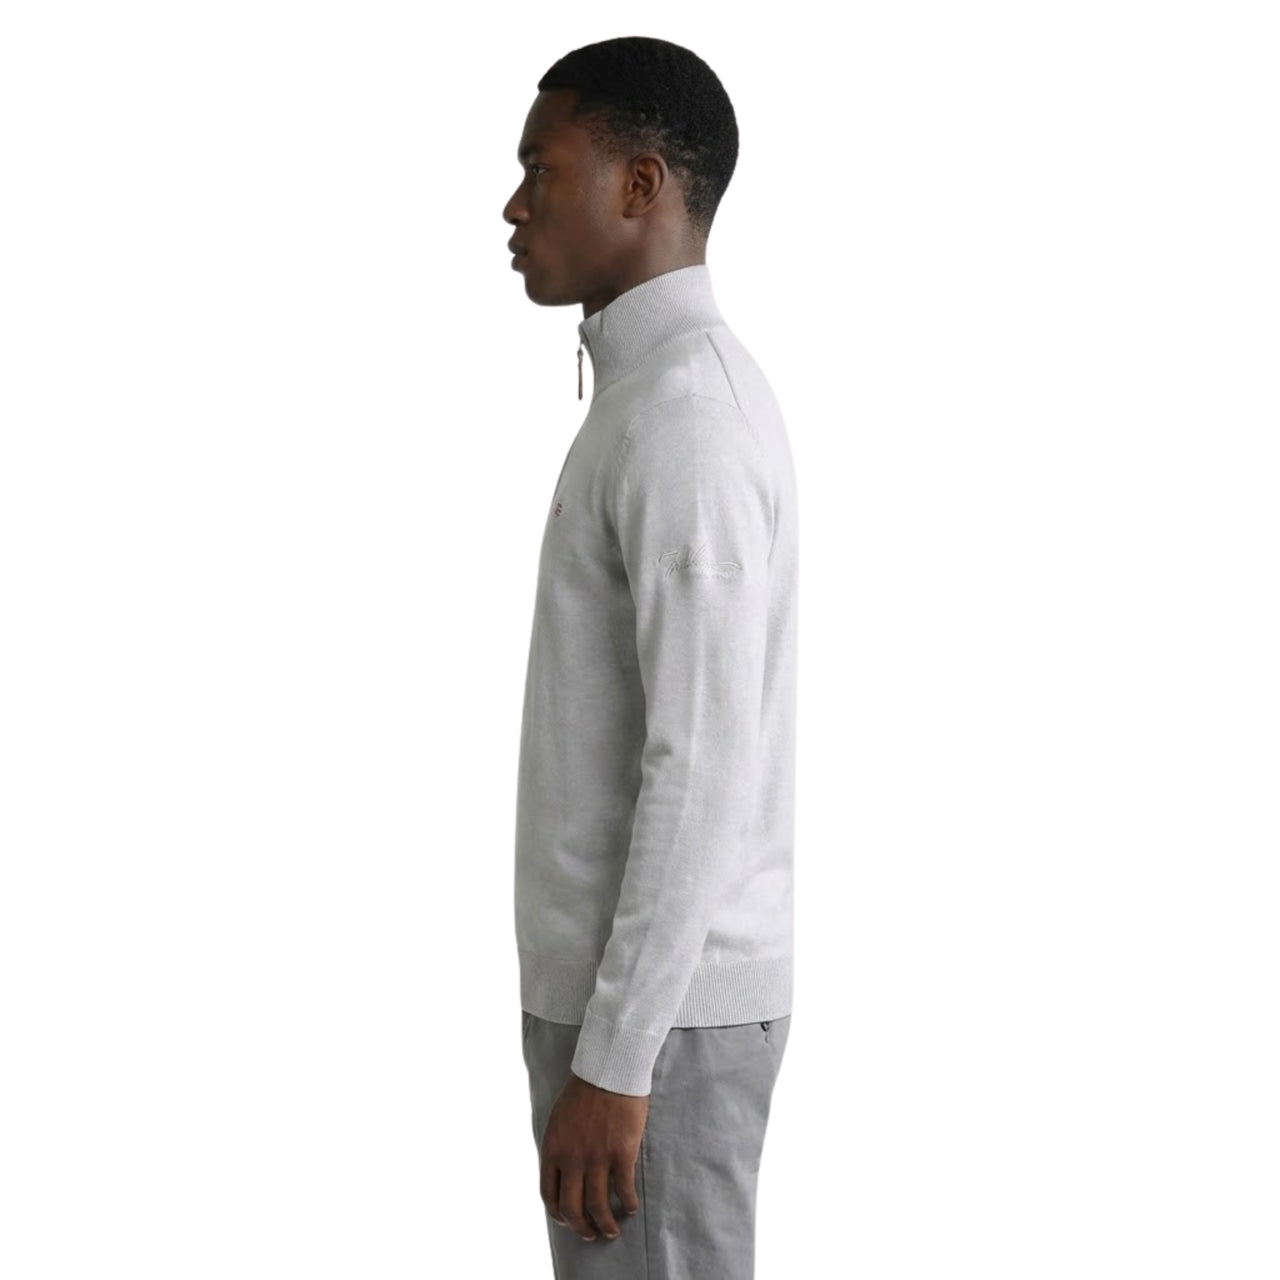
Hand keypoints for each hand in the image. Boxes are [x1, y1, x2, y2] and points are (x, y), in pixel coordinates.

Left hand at [539, 1069, 648, 1240]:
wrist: (609, 1068)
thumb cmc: (584, 1089)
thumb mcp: (558, 1118)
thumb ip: (558, 1146)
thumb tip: (561, 1170)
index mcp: (553, 1148)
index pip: (549, 1194)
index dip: (558, 1214)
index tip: (568, 1220)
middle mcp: (571, 1158)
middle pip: (572, 1208)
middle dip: (581, 1227)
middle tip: (590, 1234)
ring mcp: (596, 1157)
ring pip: (598, 1206)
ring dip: (605, 1224)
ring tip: (612, 1230)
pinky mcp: (621, 1153)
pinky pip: (623, 1190)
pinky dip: (627, 1204)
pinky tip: (631, 1207)